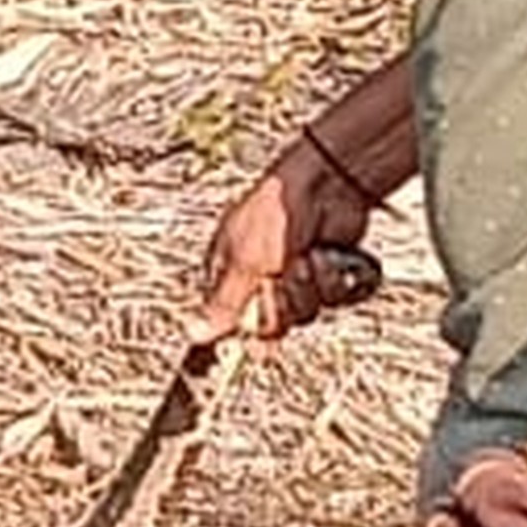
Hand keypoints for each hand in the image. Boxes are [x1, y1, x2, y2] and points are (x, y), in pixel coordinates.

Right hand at [194, 135, 378, 342]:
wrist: (326, 186)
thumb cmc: (275, 214)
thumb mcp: (243, 263)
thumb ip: (224, 305)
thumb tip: (196, 333)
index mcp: (230, 273)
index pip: (230, 319)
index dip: (244, 329)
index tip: (255, 340)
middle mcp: (261, 278)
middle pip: (271, 322)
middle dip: (282, 300)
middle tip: (281, 274)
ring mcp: (295, 277)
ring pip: (304, 312)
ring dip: (308, 286)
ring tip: (306, 257)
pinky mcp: (325, 275)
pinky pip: (330, 300)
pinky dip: (331, 278)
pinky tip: (324, 254)